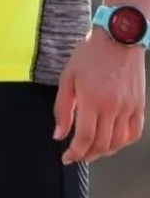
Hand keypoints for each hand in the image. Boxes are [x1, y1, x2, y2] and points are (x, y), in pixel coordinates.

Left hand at [54, 31, 145, 163]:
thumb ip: (63, 108)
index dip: (75, 152)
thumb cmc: (89, 55)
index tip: (66, 158)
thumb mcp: (68, 77)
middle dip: (87, 155)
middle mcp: (113, 108)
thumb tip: (59, 134)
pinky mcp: (139, 106)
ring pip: (118, 143)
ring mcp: (129, 109)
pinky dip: (123, 143)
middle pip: (102, 144)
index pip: (85, 138)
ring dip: (104, 152)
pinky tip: (112, 141)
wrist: (118, 39)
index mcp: (92, 100)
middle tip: (77, 156)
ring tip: (92, 151)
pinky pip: (134, 133)